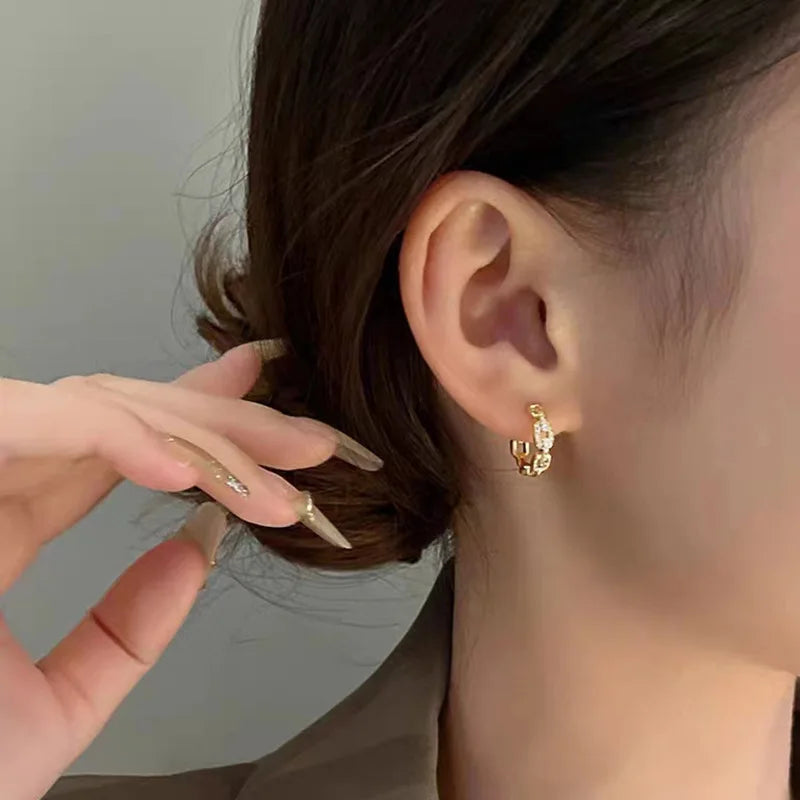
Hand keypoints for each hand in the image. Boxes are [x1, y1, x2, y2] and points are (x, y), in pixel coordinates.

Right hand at [0, 342, 381, 798]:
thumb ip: (123, 636)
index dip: (197, 425)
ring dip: (203, 430)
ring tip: (291, 461)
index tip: (271, 414)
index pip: (115, 453)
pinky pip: (42, 424)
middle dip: (227, 419)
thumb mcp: (45, 713)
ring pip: (100, 410)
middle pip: (126, 420)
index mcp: (3, 520)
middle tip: (312, 437)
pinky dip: (121, 436)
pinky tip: (194, 470)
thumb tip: (197, 555)